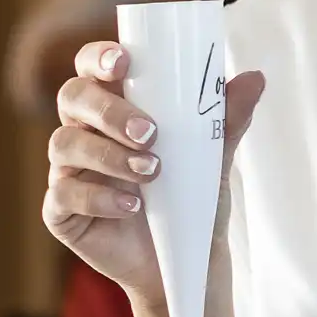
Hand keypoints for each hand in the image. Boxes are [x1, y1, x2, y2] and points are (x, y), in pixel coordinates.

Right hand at [43, 39, 263, 306]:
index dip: (97, 57)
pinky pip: (64, 195)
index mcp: (115, 106)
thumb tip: (255, 78)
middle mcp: (85, 131)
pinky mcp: (61, 211)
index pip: (91, 67)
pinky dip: (100, 198)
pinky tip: (132, 207)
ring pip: (65, 144)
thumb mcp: (214, 157)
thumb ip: (227, 118)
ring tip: (152, 171)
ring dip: (109, 155)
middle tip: (150, 132)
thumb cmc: (193, 198)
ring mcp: (68, 171)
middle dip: (108, 110)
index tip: (123, 62)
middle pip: (72, 98)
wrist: (189, 260)